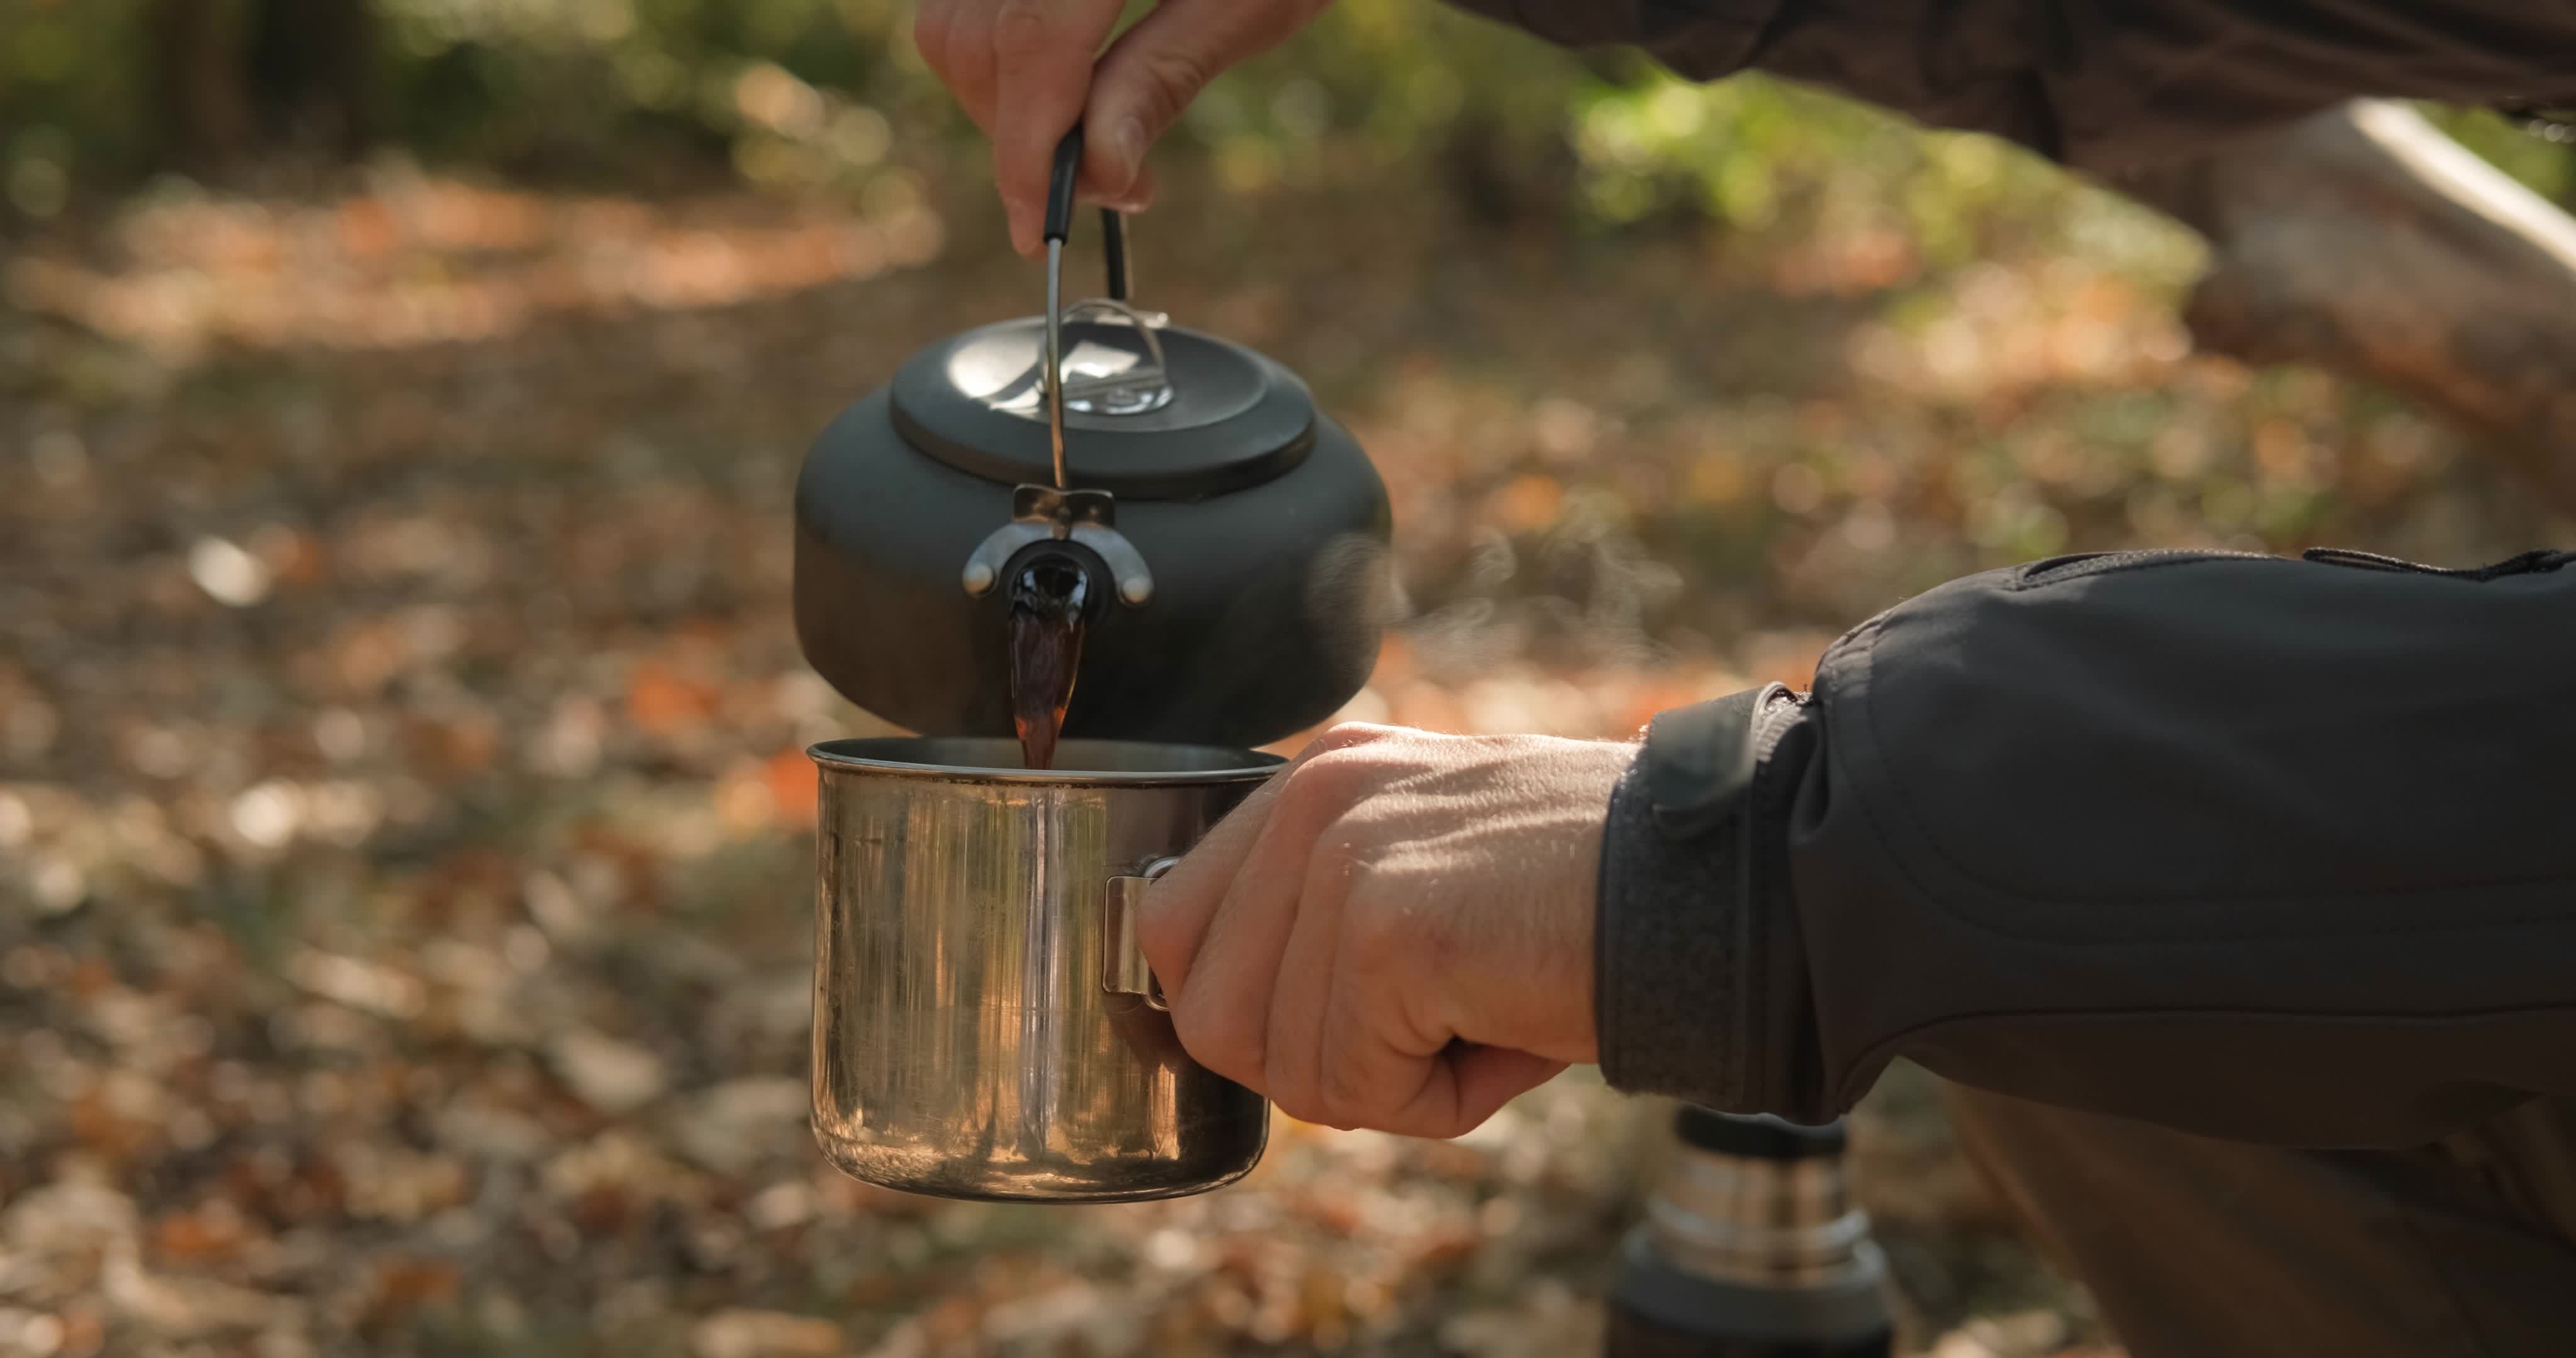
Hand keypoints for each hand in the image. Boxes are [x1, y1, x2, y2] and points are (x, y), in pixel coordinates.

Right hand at [914, 0, 1331, 255]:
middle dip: (1025, 132)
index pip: (1032, 44)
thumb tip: (1099, 172)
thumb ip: (1166, 74)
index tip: (1036, 228)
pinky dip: (1002, 52)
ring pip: (951, 23)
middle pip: (974, 38)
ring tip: (1093, 130)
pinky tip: (1065, 80)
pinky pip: (964, 2)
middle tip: (1110, 180)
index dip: (1025, 150)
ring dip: (1007, 98)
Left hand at [1140, 723, 1635, 1138]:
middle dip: (1313, 1060)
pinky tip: (1512, 1034)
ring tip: (1486, 1019)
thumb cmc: (1597, 906)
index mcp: (1321, 776)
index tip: (1359, 1022)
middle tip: (1434, 1028)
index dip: (1254, 1014)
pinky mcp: (1388, 926)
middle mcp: (1317, 795)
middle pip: (1204, 1009)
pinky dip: (1438, 1101)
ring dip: (1387, 1085)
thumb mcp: (1436, 876)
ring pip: (1277, 1065)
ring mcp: (1347, 854)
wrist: (1727, 891)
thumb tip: (1222, 1023)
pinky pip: (1351, 1086)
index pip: (1176, 926)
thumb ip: (1324, 922)